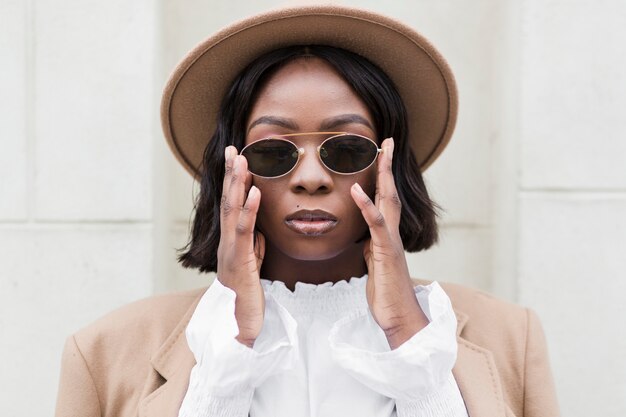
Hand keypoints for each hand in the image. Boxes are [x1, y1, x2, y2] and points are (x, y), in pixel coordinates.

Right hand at [217, 146, 265, 347]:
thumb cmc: (248, 293)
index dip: (233, 180)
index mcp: (232, 240)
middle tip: (233, 149)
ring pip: (232, 212)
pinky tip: (254, 192)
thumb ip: (253, 241)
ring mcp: (230, 250)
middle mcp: (227, 241)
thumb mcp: (253, 261)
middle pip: (227, 202)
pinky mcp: (239, 261)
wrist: (241, 323)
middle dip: (230, 174)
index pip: (232, 205)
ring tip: (242, 161)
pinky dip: (248, 210)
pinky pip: (244, 231)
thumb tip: (257, 224)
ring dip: (237, 184)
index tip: (237, 157)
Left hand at [350, 138, 428, 349]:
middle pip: (390, 192)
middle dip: (388, 165)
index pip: (384, 199)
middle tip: (388, 141)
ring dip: (384, 175)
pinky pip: (376, 224)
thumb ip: (371, 248)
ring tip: (382, 151)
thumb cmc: (386, 292)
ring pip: (388, 201)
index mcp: (386, 235)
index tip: (380, 154)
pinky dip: (366, 205)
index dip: (382, 176)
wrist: (398, 317)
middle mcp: (392, 233)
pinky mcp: (386, 252)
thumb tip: (364, 240)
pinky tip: (356, 188)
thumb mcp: (373, 265)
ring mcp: (391, 241)